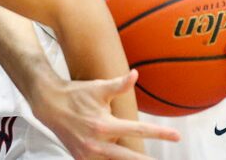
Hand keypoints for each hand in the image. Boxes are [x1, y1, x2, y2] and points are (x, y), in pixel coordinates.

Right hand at [31, 69, 179, 159]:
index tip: (177, 135)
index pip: (138, 130)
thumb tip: (135, 74)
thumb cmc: (76, 94)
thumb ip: (118, 84)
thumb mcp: (98, 88)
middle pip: (129, 157)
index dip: (159, 133)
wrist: (49, 104)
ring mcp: (88, 154)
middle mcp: (97, 143)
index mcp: (103, 125)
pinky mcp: (81, 159)